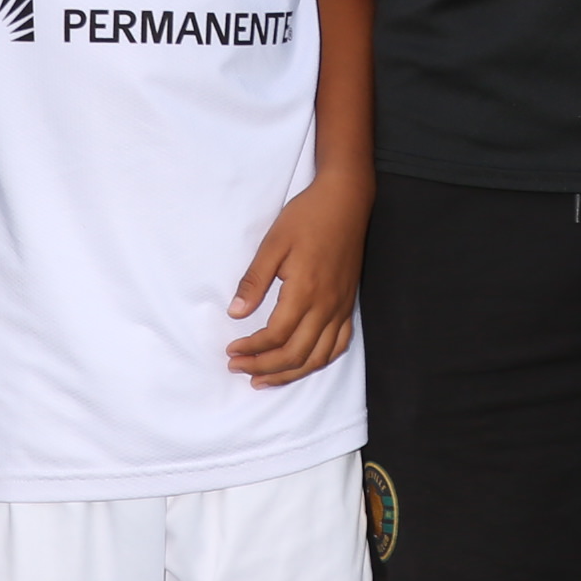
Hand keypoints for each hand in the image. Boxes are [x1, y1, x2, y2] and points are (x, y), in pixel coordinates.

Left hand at [226, 172, 368, 388]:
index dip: (251, 349)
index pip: (275, 336)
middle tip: (238, 368)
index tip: (231, 350)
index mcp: (305, 291)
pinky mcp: (349, 305)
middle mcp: (326, 306)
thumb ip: (254, 281)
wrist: (345, 201)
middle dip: (264, 367)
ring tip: (264, 379)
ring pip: (318, 357)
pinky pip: (339, 345)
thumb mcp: (273, 243)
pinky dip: (319, 361)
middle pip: (295, 354)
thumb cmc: (307, 217)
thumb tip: (235, 313)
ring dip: (289, 373)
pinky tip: (302, 364)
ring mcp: (341, 307)